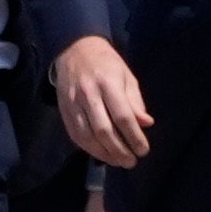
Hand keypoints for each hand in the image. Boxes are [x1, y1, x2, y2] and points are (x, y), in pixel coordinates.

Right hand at [55, 34, 153, 168]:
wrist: (74, 49)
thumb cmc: (107, 64)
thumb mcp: (126, 76)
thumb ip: (135, 102)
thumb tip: (146, 124)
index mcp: (108, 83)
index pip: (122, 116)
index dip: (134, 137)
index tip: (143, 150)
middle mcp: (89, 95)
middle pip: (104, 130)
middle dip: (120, 150)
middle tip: (131, 161)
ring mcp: (73, 104)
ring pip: (88, 136)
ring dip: (104, 154)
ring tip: (118, 162)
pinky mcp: (64, 111)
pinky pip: (76, 135)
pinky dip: (89, 149)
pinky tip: (101, 154)